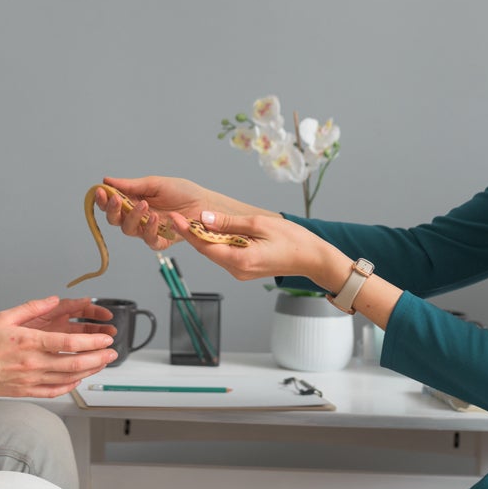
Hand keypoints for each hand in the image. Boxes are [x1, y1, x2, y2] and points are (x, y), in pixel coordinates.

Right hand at [0, 296, 116, 397]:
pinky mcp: (23, 392)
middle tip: (112, 353)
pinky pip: (52, 392)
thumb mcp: (4, 316)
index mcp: (29, 342)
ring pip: (67, 379)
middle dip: (98, 358)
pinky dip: (69, 386)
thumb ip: (32, 308)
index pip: (69, 342)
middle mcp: (31, 363)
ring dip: (88, 372)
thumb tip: (53, 299)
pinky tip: (77, 380)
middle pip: (74, 363)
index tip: (105, 339)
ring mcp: (28, 380)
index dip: (92, 341)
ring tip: (100, 365)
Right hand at [97, 176, 266, 249]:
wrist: (206, 203)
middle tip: (116, 199)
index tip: (100, 191)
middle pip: (115, 220)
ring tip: (143, 205)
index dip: (103, 199)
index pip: (112, 204)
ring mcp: (149, 230)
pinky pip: (150, 240)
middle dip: (112, 210)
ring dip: (132, 217)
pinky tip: (155, 218)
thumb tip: (106, 180)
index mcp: (134, 201)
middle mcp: (138, 217)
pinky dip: (150, 230)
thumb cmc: (183, 192)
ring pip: (129, 231)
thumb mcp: (156, 184)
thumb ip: (132, 185)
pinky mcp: (162, 241)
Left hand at [167, 211, 349, 288]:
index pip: (205, 246)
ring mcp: (240, 272)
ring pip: (215, 252)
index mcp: (240, 260)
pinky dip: (218, 243)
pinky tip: (214, 230)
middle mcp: (237, 270)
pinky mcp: (244, 269)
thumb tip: (205, 218)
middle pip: (207, 250)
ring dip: (205, 238)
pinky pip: (225, 255)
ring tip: (191, 221)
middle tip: (178, 215)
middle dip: (193, 234)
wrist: (312, 258)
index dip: (188, 231)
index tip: (175, 218)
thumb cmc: (292, 240)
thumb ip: (230, 223)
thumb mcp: (259, 224)